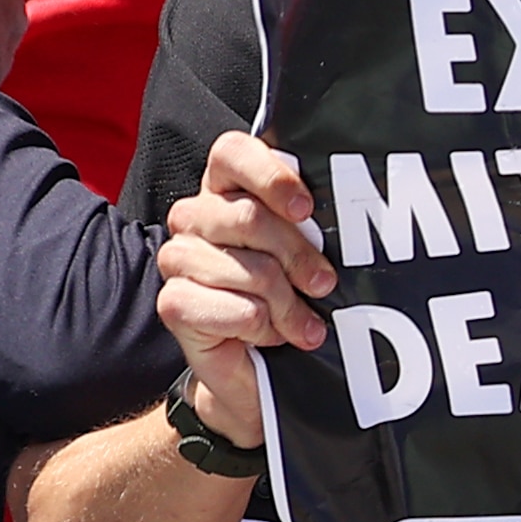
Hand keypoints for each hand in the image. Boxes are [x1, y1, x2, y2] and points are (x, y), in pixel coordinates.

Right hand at [158, 133, 332, 438]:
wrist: (261, 369)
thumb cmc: (289, 296)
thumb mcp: (307, 250)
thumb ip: (309, 223)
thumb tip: (346, 210)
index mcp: (225, 187)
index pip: (232, 152)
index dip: (271, 176)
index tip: (306, 209)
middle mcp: (195, 216)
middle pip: (251, 217)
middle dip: (300, 257)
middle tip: (325, 285)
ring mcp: (179, 258)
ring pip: (251, 269)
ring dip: (288, 305)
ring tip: (301, 324)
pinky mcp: (174, 303)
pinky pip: (237, 309)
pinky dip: (264, 329)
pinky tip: (268, 336)